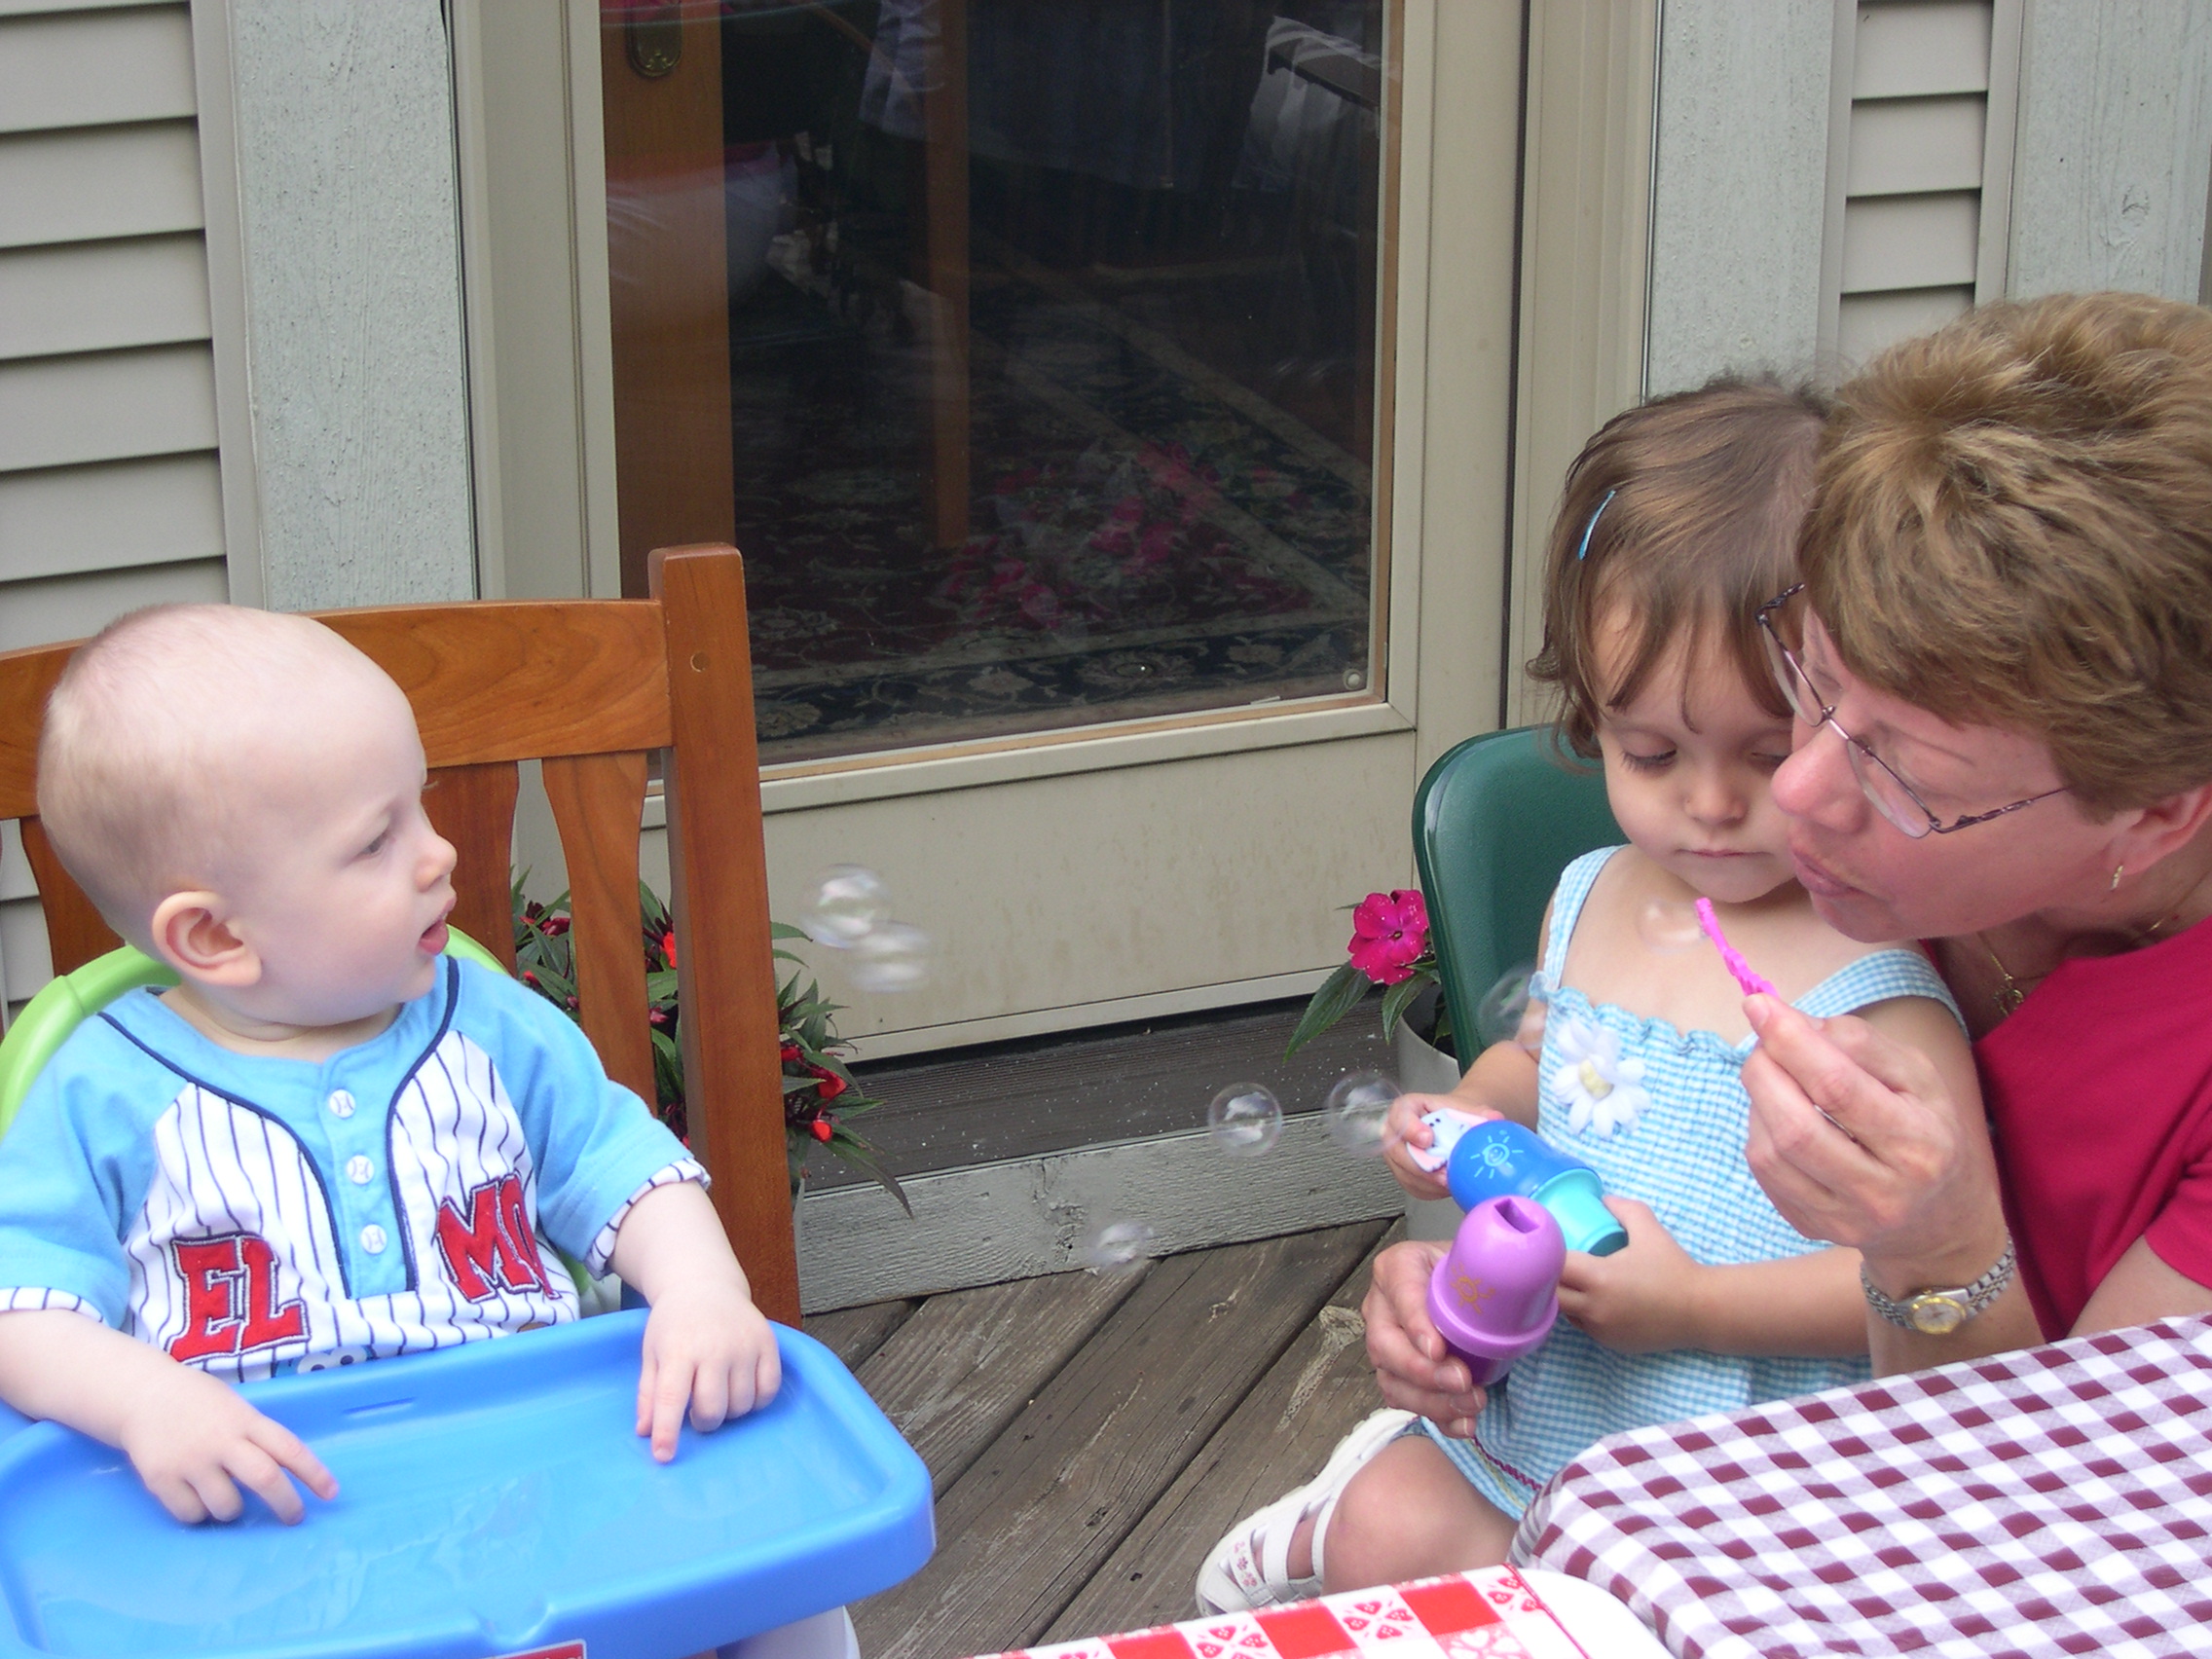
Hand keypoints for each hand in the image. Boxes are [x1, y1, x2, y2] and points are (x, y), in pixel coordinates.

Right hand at [117, 1363, 337, 1523]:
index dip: (314, 1473)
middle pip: (264, 1479)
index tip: (331, 1493)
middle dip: (286, 1504)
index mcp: (245, 1420)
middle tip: (294, 1517)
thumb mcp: (235, 1408)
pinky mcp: (161, 1479)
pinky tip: (197, 1498)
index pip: (289, 1448)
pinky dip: (200, 1514)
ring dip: (234, 1511)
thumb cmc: (198, 1402)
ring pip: (226, 1506)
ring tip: (227, 1496)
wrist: (142, 1394)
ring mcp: (190, 1461)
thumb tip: (283, 1474)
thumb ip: (256, 1436)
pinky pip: (191, 1514)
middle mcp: (220, 1441)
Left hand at [636, 1278, 781, 1460]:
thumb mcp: (652, 1353)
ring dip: (728, 1412)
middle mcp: (714, 1347)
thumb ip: (649, 1393)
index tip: (664, 1456)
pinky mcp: (768, 1343)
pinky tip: (742, 1391)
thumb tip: (645, 1432)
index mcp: (678, 1350)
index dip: (667, 1432)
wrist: (705, 1285)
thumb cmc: (673, 1324)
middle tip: (696, 1413)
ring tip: (719, 1395)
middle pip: (712, 1409)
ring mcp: (744, 1345)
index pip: (671, 1399)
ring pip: (741, 1405)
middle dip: (703, 1422)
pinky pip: (768, 1391)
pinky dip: (756, 1401)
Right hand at [1361, 1240, 1487, 1435]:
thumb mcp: (1476, 1263)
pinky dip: (1438, 1419)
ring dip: (1432, 1401)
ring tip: (1473, 1403)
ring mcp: (1386, 1345)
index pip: (1402, 1294)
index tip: (1438, 1350)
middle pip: (1385, 1345)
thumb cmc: (1472, 1273)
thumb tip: (1514, 1290)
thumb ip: (1485, 1273)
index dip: (1416, 1325)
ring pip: (1392, 1381)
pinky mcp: (1398, 1375)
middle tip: (1462, 1381)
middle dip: (1424, 1372)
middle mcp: (1382, 1307)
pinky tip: (1465, 1424)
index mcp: (1399, 1267)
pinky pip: (1408, 1404)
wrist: (1469, 1291)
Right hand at [1382, 1092, 1495, 1200]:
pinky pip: (1413, 1186)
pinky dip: (1431, 1190)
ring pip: (1404, 1172)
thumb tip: (1494, 1120)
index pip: (1400, 1116)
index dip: (1411, 1129)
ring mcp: (1397, 1154)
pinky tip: (1447, 1187)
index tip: (1428, 1139)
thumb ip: (1481, 1113)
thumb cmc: (1455, 1115)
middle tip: (1443, 1172)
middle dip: (1421, 1165)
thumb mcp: (1467, 1108)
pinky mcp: (1403, 1173)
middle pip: (1397, 1150)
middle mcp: (1395, 1130)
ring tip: (1451, 1182)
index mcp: (1408, 1107)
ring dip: (1429, 1181)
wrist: (1455, 1125)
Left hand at [1555, 1199, 1701, 1353]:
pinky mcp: (1610, 1343)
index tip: (1552, 1245)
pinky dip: (1583, 1313)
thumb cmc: (1673, 1267)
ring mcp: (1601, 1329)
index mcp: (1599, 1278)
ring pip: (1564, 1312)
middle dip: (1548, 1277)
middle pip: (1550, 1293)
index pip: (1554, 1267)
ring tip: (1575, 1279)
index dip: (1548, 1255)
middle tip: (1556, 1262)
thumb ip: (1623, 1208)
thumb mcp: (1650, 1229)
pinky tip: (1595, 1299)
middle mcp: (1594, 1308)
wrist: (1700, 1309)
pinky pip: (1584, 1326)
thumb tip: (1601, 1200)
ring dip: (1564, 1296)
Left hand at [1741, 996, 2005, 1283]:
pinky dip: (1761, 1132)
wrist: (1939, 1221)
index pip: (1839, 1088)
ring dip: (1759, 1101)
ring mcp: (1842, 1219)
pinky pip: (1764, 1174)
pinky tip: (1780, 1116)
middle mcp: (1881, 1191)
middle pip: (1795, 1126)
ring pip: (1769, 1153)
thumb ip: (1861, 1043)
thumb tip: (1792, 1022)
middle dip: (1764, 1070)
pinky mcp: (1811, 1229)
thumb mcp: (1917, 1077)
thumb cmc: (1927, 1131)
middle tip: (1763, 1042)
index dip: (1791, 1042)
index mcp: (1918, 1144)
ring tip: (1777, 1078)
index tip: (1758, 1005)